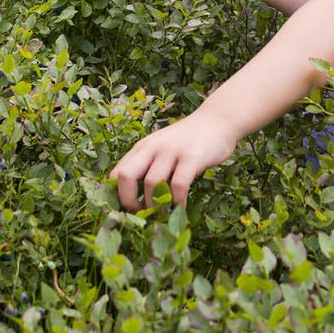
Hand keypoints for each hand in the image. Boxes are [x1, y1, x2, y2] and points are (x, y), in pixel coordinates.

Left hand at [110, 110, 236, 209]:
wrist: (217, 120)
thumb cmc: (188, 140)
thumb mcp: (163, 147)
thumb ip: (149, 165)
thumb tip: (135, 199)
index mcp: (143, 147)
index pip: (117, 173)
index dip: (118, 196)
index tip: (129, 210)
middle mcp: (153, 147)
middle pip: (126, 176)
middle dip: (129, 201)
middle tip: (142, 214)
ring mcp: (172, 150)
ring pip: (153, 183)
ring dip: (156, 205)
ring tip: (164, 214)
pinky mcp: (192, 157)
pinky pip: (179, 185)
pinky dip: (178, 202)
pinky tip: (181, 207)